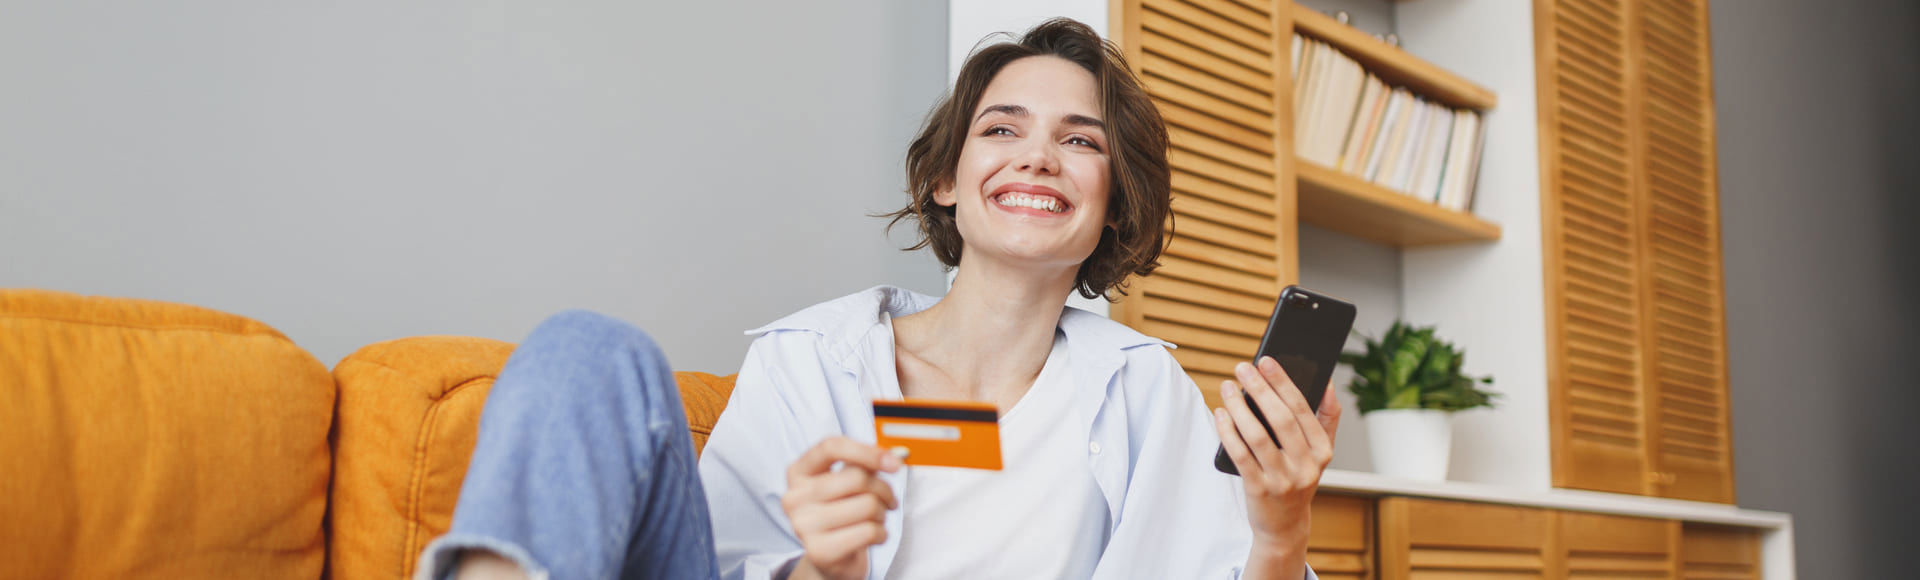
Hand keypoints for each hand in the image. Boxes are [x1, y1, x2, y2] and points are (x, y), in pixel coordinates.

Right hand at [781, 436, 902, 579]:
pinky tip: (873, 536)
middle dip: (883, 488)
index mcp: (798, 472)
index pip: (831, 447)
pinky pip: (869, 531)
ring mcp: (803, 525)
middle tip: (888, 499)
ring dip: (882, 513)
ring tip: (875, 519)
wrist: (829, 557)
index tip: (893, 462)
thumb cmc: (840, 513)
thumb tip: (890, 459)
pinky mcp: (819, 551)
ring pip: (867, 505)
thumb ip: (861, 465)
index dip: (866, 451)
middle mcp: (794, 497)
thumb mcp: (845, 484)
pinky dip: (882, 533)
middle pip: (857, 478)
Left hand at [1212, 357, 1341, 576]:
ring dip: (1240, 407)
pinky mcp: (1259, 490)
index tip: (1266, 360)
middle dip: (1260, 389)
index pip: (1303, 410)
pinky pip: (1240, 455)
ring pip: (1258, 436)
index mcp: (1322, 451)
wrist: (1285, 526)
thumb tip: (1326, 380)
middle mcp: (1306, 466)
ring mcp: (1283, 480)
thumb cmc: (1298, 477)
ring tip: (1227, 388)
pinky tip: (1221, 414)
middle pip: (1281, 419)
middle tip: (1242, 367)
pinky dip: (1228, 432)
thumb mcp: (1319, 453)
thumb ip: (1326, 418)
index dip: (1283, 382)